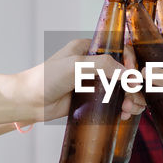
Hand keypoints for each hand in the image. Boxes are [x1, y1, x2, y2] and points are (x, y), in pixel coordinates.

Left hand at [14, 39, 134, 122]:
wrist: (28, 101)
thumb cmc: (46, 78)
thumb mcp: (76, 65)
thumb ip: (104, 65)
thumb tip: (130, 75)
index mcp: (90, 48)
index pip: (121, 50)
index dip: (131, 63)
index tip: (134, 77)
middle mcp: (94, 64)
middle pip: (125, 71)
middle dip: (133, 86)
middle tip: (132, 99)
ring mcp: (94, 82)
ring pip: (123, 88)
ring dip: (131, 98)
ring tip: (128, 110)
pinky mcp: (92, 99)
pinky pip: (114, 102)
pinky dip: (123, 108)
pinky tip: (123, 114)